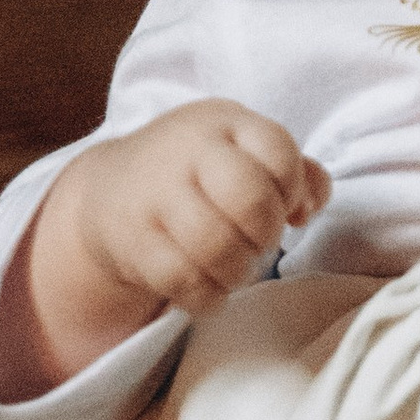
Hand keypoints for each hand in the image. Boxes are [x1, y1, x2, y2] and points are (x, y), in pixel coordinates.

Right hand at [0, 102, 331, 400]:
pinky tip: (207, 287)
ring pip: (216, 246)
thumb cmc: (198, 171)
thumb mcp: (245, 151)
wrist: (111, 190)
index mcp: (226, 123)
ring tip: (234, 268)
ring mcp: (156, 195)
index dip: (292, 189)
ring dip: (238, 271)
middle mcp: (189, 151)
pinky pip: (182, 280)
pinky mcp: (132, 241)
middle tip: (258, 241)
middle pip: (250, 198)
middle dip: (265, 232)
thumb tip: (309, 207)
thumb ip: (295, 171)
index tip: (282, 206)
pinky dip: (206, 296)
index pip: (279, 150)